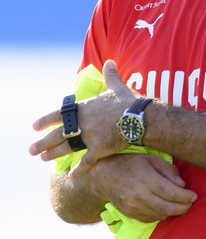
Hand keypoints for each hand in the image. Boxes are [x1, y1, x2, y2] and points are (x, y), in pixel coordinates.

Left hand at [30, 60, 138, 177]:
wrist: (140, 117)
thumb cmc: (129, 102)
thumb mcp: (118, 87)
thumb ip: (111, 76)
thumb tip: (110, 62)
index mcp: (83, 109)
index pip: (59, 114)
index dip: (45, 120)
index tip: (35, 126)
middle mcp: (82, 123)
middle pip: (58, 134)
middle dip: (43, 142)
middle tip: (32, 149)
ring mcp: (88, 137)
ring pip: (66, 148)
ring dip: (53, 154)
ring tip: (43, 158)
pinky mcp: (98, 150)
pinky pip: (86, 162)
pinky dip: (79, 170)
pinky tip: (72, 176)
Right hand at [86, 154, 196, 222]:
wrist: (103, 177)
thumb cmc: (130, 164)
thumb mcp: (151, 159)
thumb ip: (168, 170)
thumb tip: (182, 184)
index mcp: (147, 180)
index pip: (172, 193)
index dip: (186, 196)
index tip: (194, 196)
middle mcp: (141, 196)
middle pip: (169, 207)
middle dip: (184, 207)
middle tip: (190, 203)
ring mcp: (134, 207)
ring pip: (161, 215)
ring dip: (173, 212)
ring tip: (179, 205)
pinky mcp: (130, 214)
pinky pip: (151, 219)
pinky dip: (161, 215)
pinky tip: (164, 208)